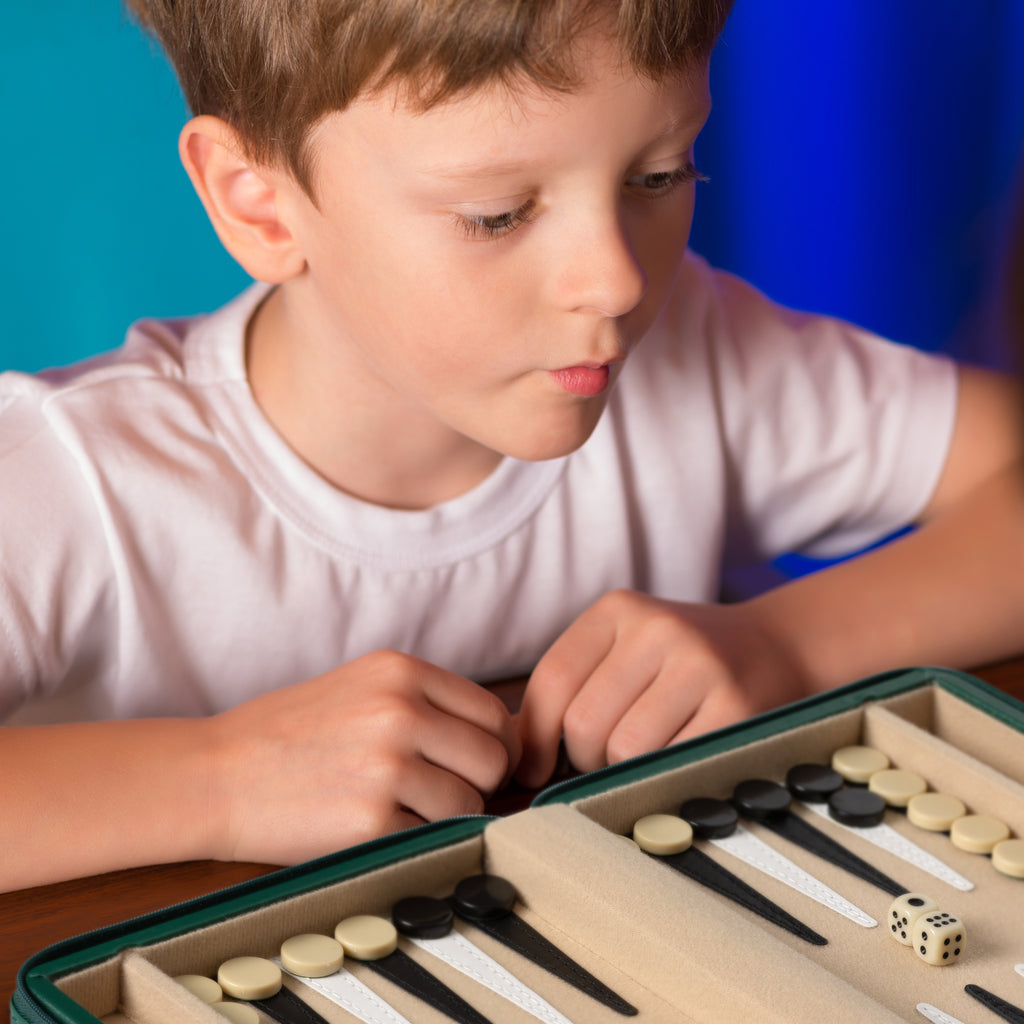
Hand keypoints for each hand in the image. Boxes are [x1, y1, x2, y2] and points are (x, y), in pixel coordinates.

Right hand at [206, 650, 520, 864]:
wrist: (213, 775)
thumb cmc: (285, 734)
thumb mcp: (360, 688)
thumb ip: (424, 703)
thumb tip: (501, 736)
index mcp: (400, 671)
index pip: (492, 713)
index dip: (491, 745)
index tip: (474, 764)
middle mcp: (399, 710)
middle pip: (492, 758)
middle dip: (477, 782)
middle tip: (442, 793)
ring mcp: (387, 766)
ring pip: (469, 802)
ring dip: (445, 815)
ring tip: (398, 808)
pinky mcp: (371, 821)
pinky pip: (432, 837)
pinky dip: (413, 840)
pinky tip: (373, 826)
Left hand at [515, 590, 804, 787]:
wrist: (776, 647)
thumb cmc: (682, 662)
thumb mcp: (625, 648)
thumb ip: (575, 686)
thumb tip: (517, 752)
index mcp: (617, 610)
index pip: (552, 680)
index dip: (533, 737)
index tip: (533, 770)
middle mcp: (657, 627)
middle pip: (583, 723)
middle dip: (585, 759)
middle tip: (606, 761)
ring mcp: (699, 663)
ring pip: (624, 749)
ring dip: (625, 771)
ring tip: (646, 755)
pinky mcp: (735, 705)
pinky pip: (673, 764)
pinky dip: (666, 776)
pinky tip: (678, 760)